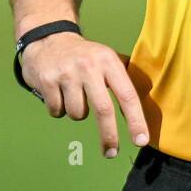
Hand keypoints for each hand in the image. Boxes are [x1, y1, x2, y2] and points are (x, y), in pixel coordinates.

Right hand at [20, 32, 149, 158]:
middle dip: (109, 135)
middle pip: (104, 109)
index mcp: (108, 60)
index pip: (127, 94)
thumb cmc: (84, 55)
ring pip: (78, 113)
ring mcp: (66, 73)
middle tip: (111, 152)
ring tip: (73, 95)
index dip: (136, 120)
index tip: (141, 140)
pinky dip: (59, 108)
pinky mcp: (47, 80)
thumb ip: (123, 77)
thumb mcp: (106, 56)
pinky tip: (58, 92)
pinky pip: (57, 111)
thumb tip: (144, 104)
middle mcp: (89, 66)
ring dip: (77, 113)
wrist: (47, 37)